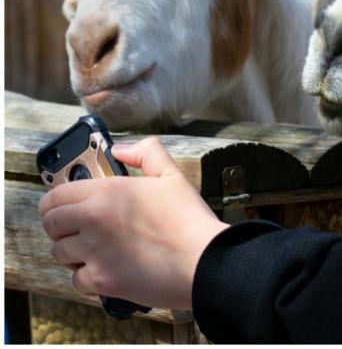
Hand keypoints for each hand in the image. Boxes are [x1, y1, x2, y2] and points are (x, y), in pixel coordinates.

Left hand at [38, 137, 228, 309]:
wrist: (203, 260)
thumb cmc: (190, 219)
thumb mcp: (173, 175)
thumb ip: (146, 153)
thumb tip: (120, 149)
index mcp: (107, 192)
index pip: (55, 195)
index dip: (56, 201)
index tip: (64, 206)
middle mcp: (93, 219)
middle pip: (50, 224)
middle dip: (60, 226)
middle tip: (77, 229)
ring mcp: (94, 252)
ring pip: (59, 253)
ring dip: (72, 252)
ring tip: (92, 251)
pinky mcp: (101, 280)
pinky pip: (76, 280)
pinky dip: (88, 277)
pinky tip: (105, 270)